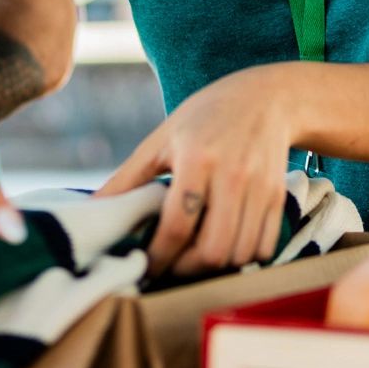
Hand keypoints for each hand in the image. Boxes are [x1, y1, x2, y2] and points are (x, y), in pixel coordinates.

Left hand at [99, 65, 297, 276]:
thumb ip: (127, 178)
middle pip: (212, 249)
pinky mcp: (279, 196)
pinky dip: (243, 257)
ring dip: (215, 267)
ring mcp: (260, 187)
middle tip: (171, 266)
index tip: (145, 268)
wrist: (265, 98)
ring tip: (195, 258)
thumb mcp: (161, 139)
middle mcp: (232, 174)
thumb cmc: (204, 117)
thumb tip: (90, 209)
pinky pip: (263, 246)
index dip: (158, 256)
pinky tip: (225, 246)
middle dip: (187, 269)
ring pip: (239, 254)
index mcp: (196, 158)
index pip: (177, 224)